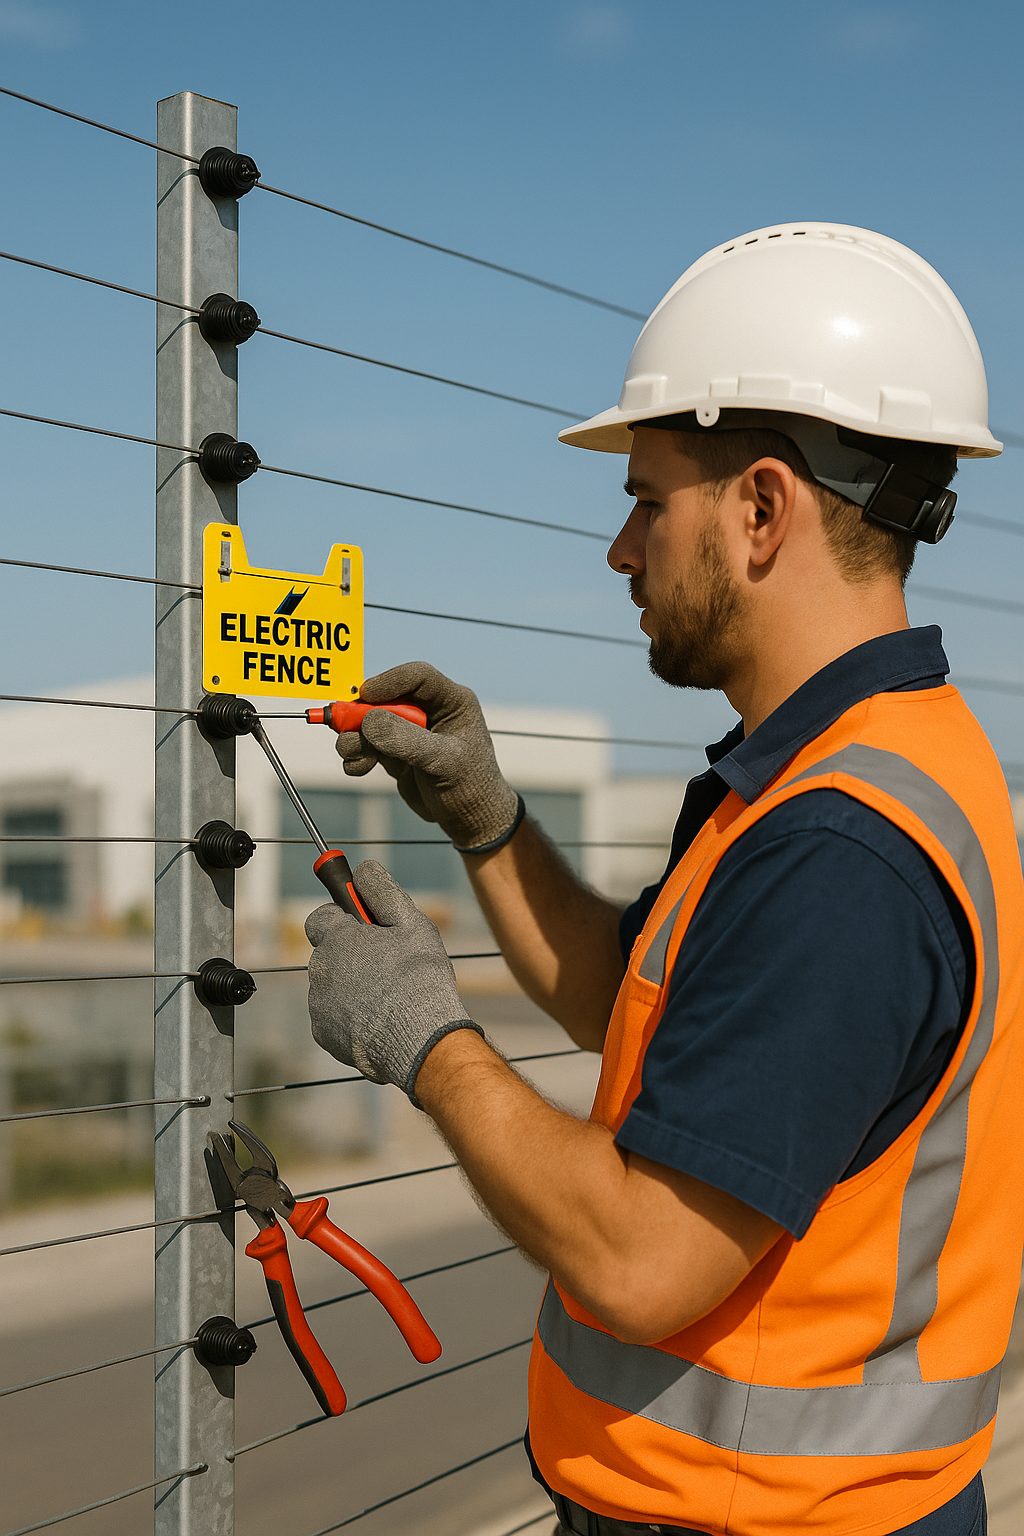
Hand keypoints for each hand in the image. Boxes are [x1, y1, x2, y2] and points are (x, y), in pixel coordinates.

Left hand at [305, 860, 481, 1099]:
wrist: (420, 1039)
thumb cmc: (419, 977)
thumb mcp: (411, 923)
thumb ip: (383, 891)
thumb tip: (364, 868)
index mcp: (337, 938)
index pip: (320, 917)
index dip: (341, 918)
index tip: (362, 925)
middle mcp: (320, 969)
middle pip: (329, 954)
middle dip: (351, 955)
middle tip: (386, 964)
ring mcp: (319, 1004)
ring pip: (332, 987)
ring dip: (351, 987)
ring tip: (388, 998)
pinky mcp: (324, 1035)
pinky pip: (334, 1018)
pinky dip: (351, 1017)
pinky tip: (380, 1020)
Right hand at [335, 661, 521, 851]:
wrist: (468, 820)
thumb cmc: (470, 786)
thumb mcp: (443, 762)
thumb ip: (407, 741)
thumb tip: (368, 722)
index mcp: (452, 702)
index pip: (418, 677)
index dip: (390, 681)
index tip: (365, 695)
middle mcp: (428, 711)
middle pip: (384, 699)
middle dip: (361, 715)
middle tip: (345, 731)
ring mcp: (408, 731)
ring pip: (368, 722)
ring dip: (354, 738)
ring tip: (355, 757)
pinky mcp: (393, 752)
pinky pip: (364, 745)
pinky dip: (355, 755)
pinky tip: (358, 769)